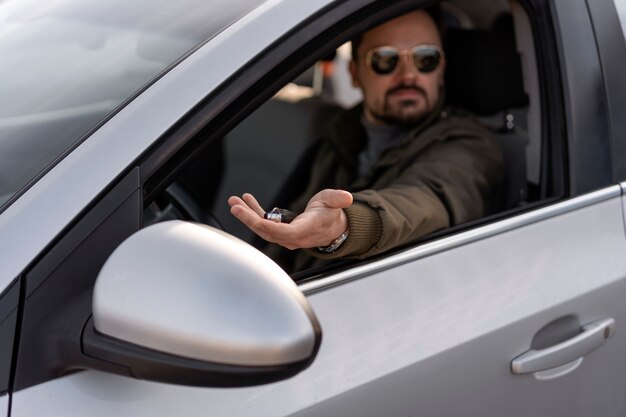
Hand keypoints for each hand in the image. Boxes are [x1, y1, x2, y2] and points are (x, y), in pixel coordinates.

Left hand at [228, 189, 352, 249]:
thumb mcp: (335, 202)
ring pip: (263, 228)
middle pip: (268, 232)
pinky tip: (246, 201)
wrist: (332, 228)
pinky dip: (254, 213)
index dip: (269, 227)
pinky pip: (265, 223)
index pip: (285, 232)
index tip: (255, 219)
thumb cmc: (331, 214)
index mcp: (306, 230)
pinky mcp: (281, 231)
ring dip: (247, 215)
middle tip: (235, 206)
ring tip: (234, 201)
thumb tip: (346, 197)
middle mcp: (293, 237)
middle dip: (249, 219)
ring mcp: (285, 236)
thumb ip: (338, 199)